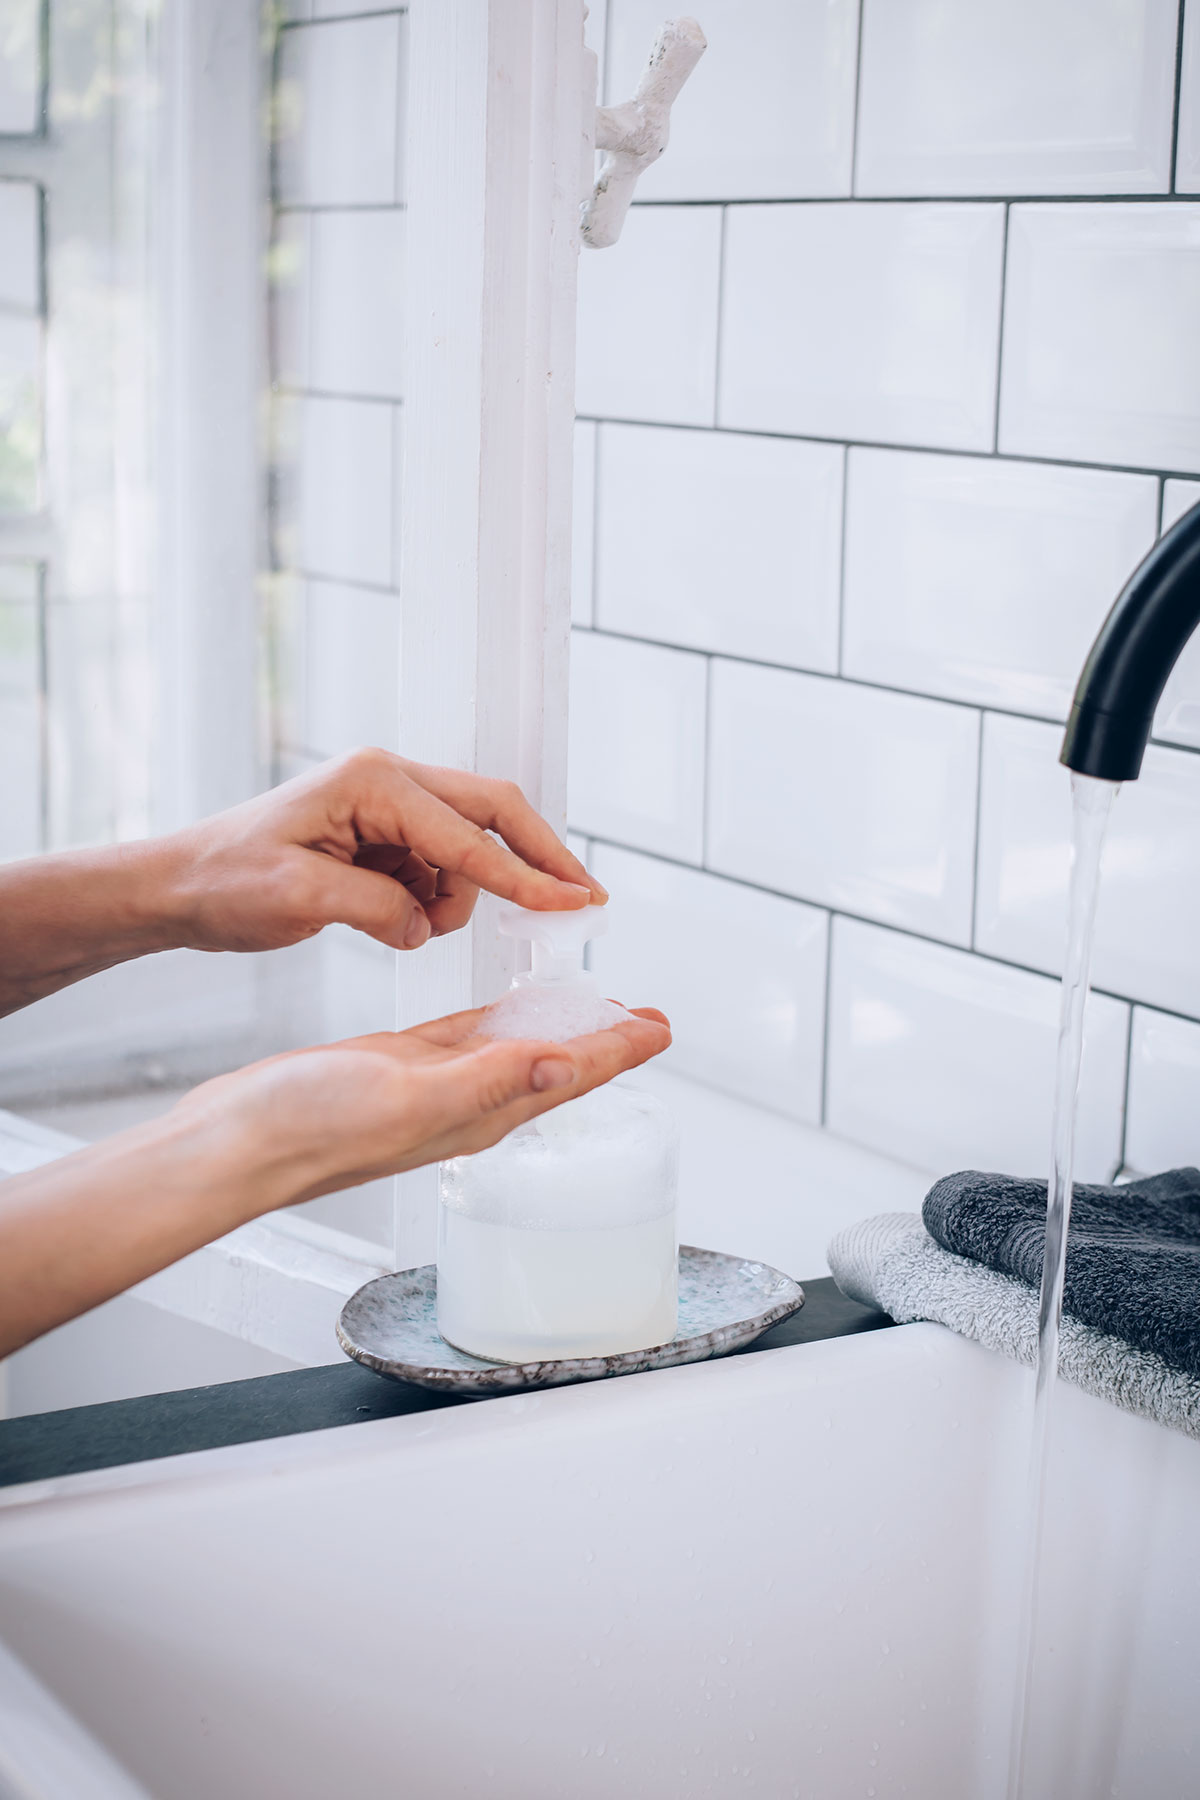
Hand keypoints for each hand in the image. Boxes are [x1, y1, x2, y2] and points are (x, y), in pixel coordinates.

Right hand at [0, 1005, 670, 1356]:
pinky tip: (502, 1011)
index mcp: (479, 1109)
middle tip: (643, 1018)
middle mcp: (467, 1101)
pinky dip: (491, 1021)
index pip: (569, 1076)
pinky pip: (462, 1040)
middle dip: (602, 1041)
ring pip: (511, 1050)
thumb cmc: (309, 1128)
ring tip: (588, 1009)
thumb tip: (564, 1064)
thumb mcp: (408, 1096)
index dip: (620, 1049)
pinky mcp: (395, 1067)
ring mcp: (431, 1086)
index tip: (662, 1027)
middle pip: (554, 1065)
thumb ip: (489, 1081)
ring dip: (553, 1029)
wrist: (238, 1144)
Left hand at [156, 748, 604, 955]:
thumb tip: (425, 924)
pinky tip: (399, 922)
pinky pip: (439, 870)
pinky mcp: (384, 836)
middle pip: (492, 813)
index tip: (572, 905)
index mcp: (373, 782)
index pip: (466, 835)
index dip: (523, 876)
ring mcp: (388, 807)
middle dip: (538, 859)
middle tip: (583, 902)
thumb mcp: (298, 897)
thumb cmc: (226, 880)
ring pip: (467, 851)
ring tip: (409, 930)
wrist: (181, 886)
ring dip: (462, 898)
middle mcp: (389, 781)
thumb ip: (377, 908)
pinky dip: (436, 903)